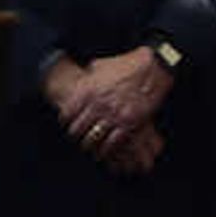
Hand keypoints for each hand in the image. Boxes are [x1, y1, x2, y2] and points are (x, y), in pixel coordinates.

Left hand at [47, 46, 174, 171]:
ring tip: (88, 147)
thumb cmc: (124, 65)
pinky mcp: (129, 124)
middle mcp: (99, 105)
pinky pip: (113, 142)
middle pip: (78, 129)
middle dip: (75, 135)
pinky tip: (104, 151)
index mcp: (88, 90)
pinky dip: (106, 149)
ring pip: (94, 139)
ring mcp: (114, 115)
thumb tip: (79, 82)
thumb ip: (87, 78)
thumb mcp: (99, 66)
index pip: (68, 113)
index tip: (65, 124)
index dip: (64, 121)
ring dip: (89, 145)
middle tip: (75, 138)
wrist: (151, 69)